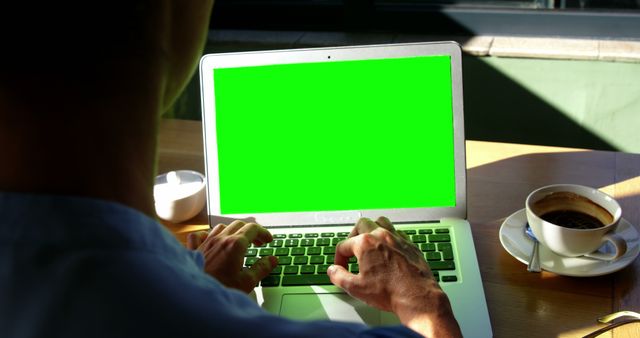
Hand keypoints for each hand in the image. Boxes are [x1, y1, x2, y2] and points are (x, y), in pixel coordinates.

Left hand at [186, 220, 275, 292]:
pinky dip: (208, 235)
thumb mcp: (247, 282)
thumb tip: (272, 260)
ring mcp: (206, 243)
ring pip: (221, 227)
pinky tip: (212, 241)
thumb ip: (262, 269)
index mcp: (235, 245)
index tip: (268, 240)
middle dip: (251, 232)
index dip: (263, 232)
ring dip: (233, 232)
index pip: (253, 228)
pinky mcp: (194, 250)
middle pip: (239, 225)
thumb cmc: (220, 289)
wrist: (195, 297)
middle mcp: (220, 239)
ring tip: (239, 242)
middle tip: (258, 243)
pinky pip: (200, 235)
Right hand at [328, 217, 461, 337]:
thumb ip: (339, 276)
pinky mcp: (410, 245)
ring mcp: (397, 238)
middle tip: (352, 250)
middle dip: (353, 236)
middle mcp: (381, 236)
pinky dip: (389, 238)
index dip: (339, 258)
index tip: (341, 268)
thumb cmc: (390, 292)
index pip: (344, 245)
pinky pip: (397, 233)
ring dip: (372, 230)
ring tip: (369, 242)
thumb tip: (333, 270)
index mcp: (365, 244)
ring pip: (381, 222)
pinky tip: (388, 249)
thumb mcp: (355, 288)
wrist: (416, 297)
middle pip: (361, 224)